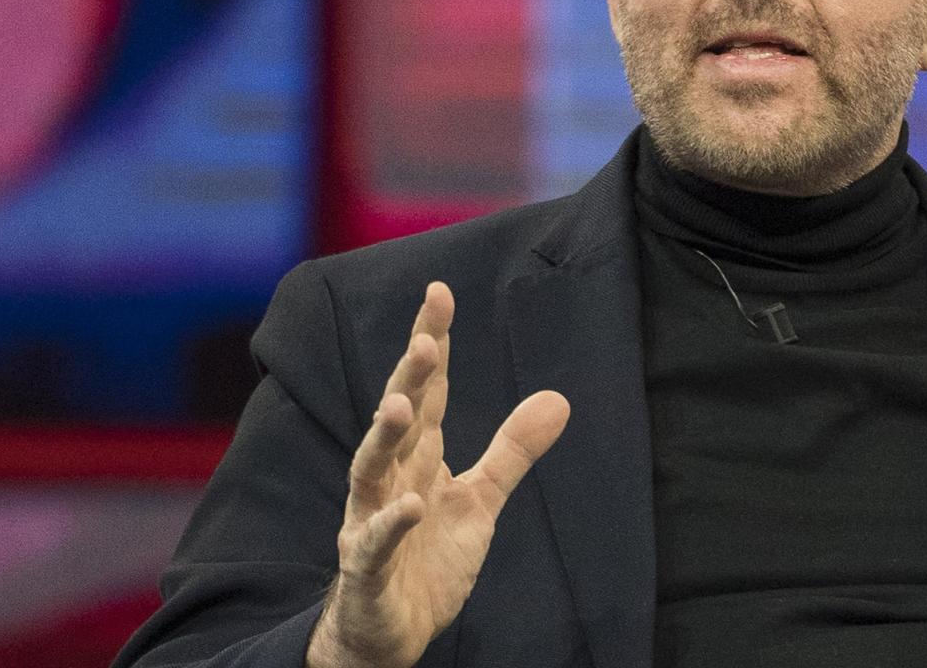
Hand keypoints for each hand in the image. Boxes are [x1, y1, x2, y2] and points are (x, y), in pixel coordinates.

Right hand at [307, 282, 569, 667]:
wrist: (390, 632)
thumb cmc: (427, 559)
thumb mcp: (479, 499)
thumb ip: (512, 449)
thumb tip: (559, 398)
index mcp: (417, 458)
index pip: (427, 392)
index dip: (432, 344)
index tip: (440, 294)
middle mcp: (388, 479)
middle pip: (398, 418)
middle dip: (409, 378)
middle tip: (424, 339)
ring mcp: (371, 521)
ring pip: (370, 469)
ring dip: (385, 436)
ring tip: (402, 403)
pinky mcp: (367, 568)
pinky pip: (375, 542)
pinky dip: (392, 522)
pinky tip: (413, 504)